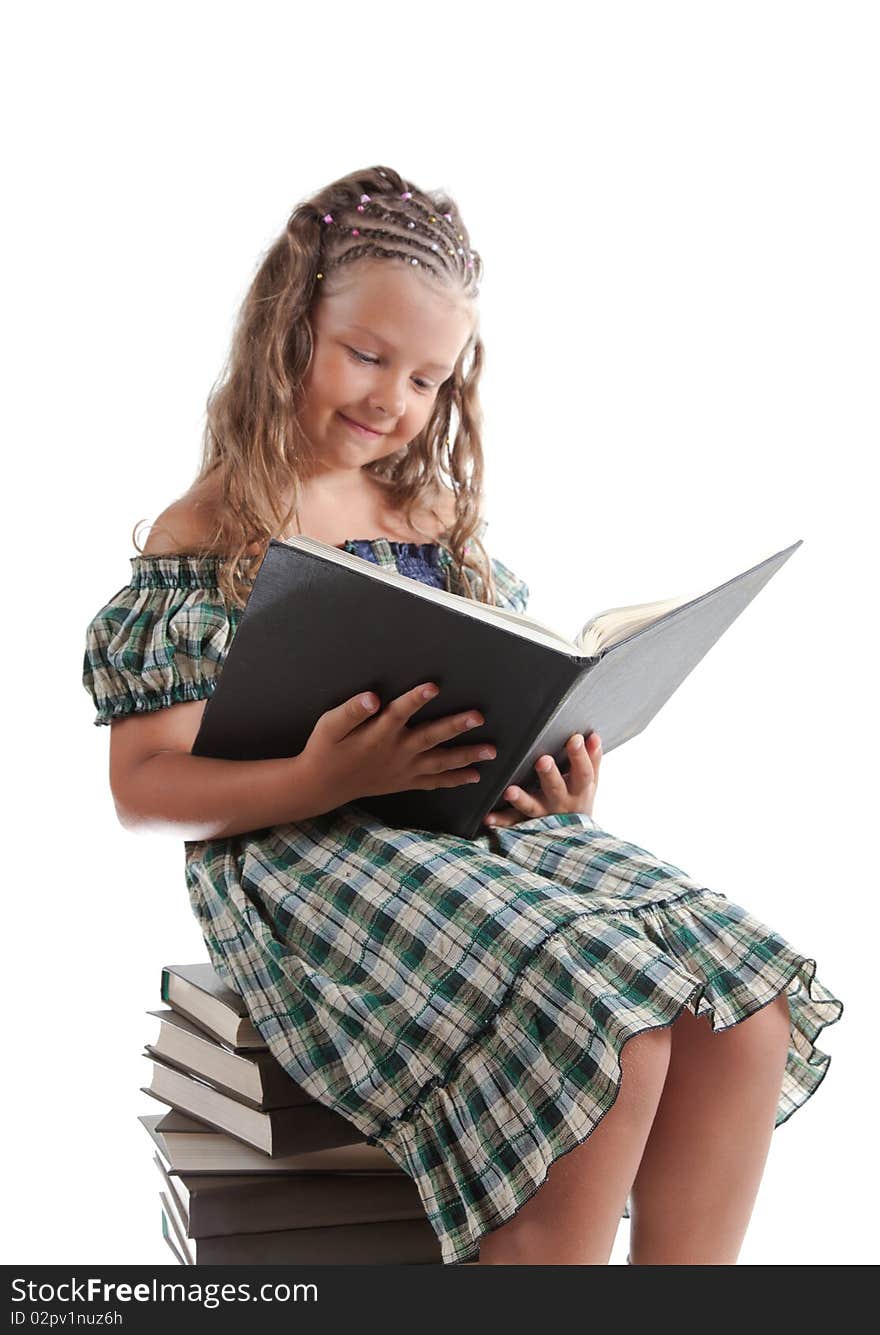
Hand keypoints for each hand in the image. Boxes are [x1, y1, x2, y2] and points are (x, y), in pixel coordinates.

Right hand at [297, 683, 496, 814]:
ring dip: (466, 756)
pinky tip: (474, 775)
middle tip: (478, 717)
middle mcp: (396, 751)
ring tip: (490, 752)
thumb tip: (371, 698)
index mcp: (377, 734)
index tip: (434, 686)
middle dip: (455, 726)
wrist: (323, 785)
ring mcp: (403, 769)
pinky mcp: (405, 781)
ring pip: (440, 762)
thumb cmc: (325, 749)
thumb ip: (350, 711)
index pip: (399, 712)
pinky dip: (454, 779)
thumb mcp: (329, 726)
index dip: (416, 699)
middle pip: (430, 736)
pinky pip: (434, 782)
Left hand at [482, 732, 601, 828]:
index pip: (583, 772)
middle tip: (542, 760)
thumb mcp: (589, 782)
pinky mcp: (527, 824)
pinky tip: (488, 818)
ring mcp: (543, 815)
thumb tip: (593, 735)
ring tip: (510, 791)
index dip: (579, 756)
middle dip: (549, 774)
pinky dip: (501, 821)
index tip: (574, 739)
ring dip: (521, 799)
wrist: (573, 838)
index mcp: (579, 790)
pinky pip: (513, 822)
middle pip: (555, 788)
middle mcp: (561, 803)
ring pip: (532, 807)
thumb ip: (591, 759)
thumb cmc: (578, 798)